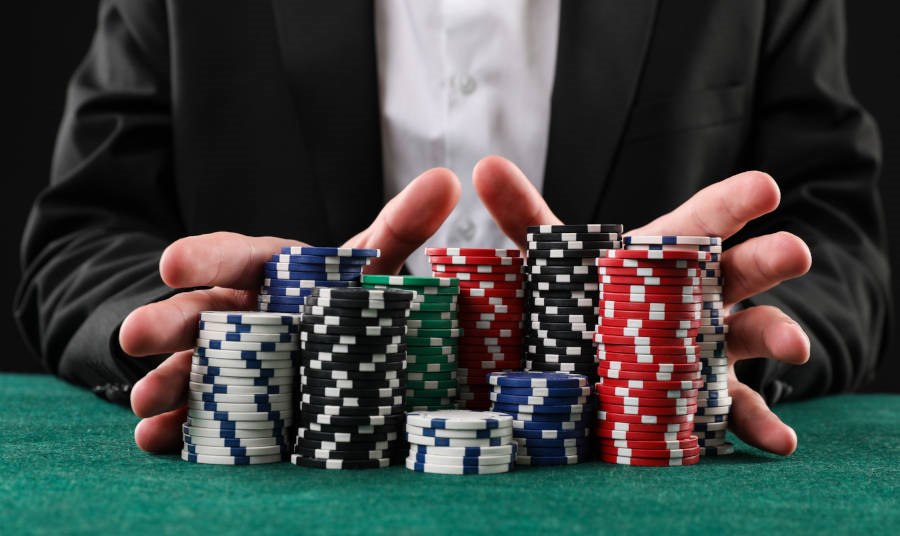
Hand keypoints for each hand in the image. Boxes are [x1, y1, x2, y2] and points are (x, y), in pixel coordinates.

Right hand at [122, 169, 460, 452]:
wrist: (336, 340)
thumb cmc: (345, 292)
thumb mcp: (373, 260)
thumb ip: (403, 225)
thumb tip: (447, 180)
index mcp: (268, 272)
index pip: (232, 256)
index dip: (204, 258)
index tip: (174, 261)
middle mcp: (240, 313)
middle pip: (200, 314)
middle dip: (168, 323)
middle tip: (136, 335)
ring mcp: (228, 360)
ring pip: (191, 366)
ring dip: (166, 382)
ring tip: (145, 400)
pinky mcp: (229, 404)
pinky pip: (199, 415)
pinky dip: (176, 428)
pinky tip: (157, 439)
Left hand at [473, 156, 810, 455]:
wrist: (606, 361)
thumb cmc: (592, 300)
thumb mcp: (556, 262)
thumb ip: (525, 218)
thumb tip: (483, 167)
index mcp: (666, 259)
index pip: (702, 222)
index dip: (731, 203)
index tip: (763, 187)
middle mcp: (701, 297)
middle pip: (740, 272)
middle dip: (768, 260)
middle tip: (794, 251)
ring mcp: (711, 349)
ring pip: (750, 336)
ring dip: (777, 336)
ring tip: (795, 344)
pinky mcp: (708, 399)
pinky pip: (738, 412)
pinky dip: (763, 425)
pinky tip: (780, 442)